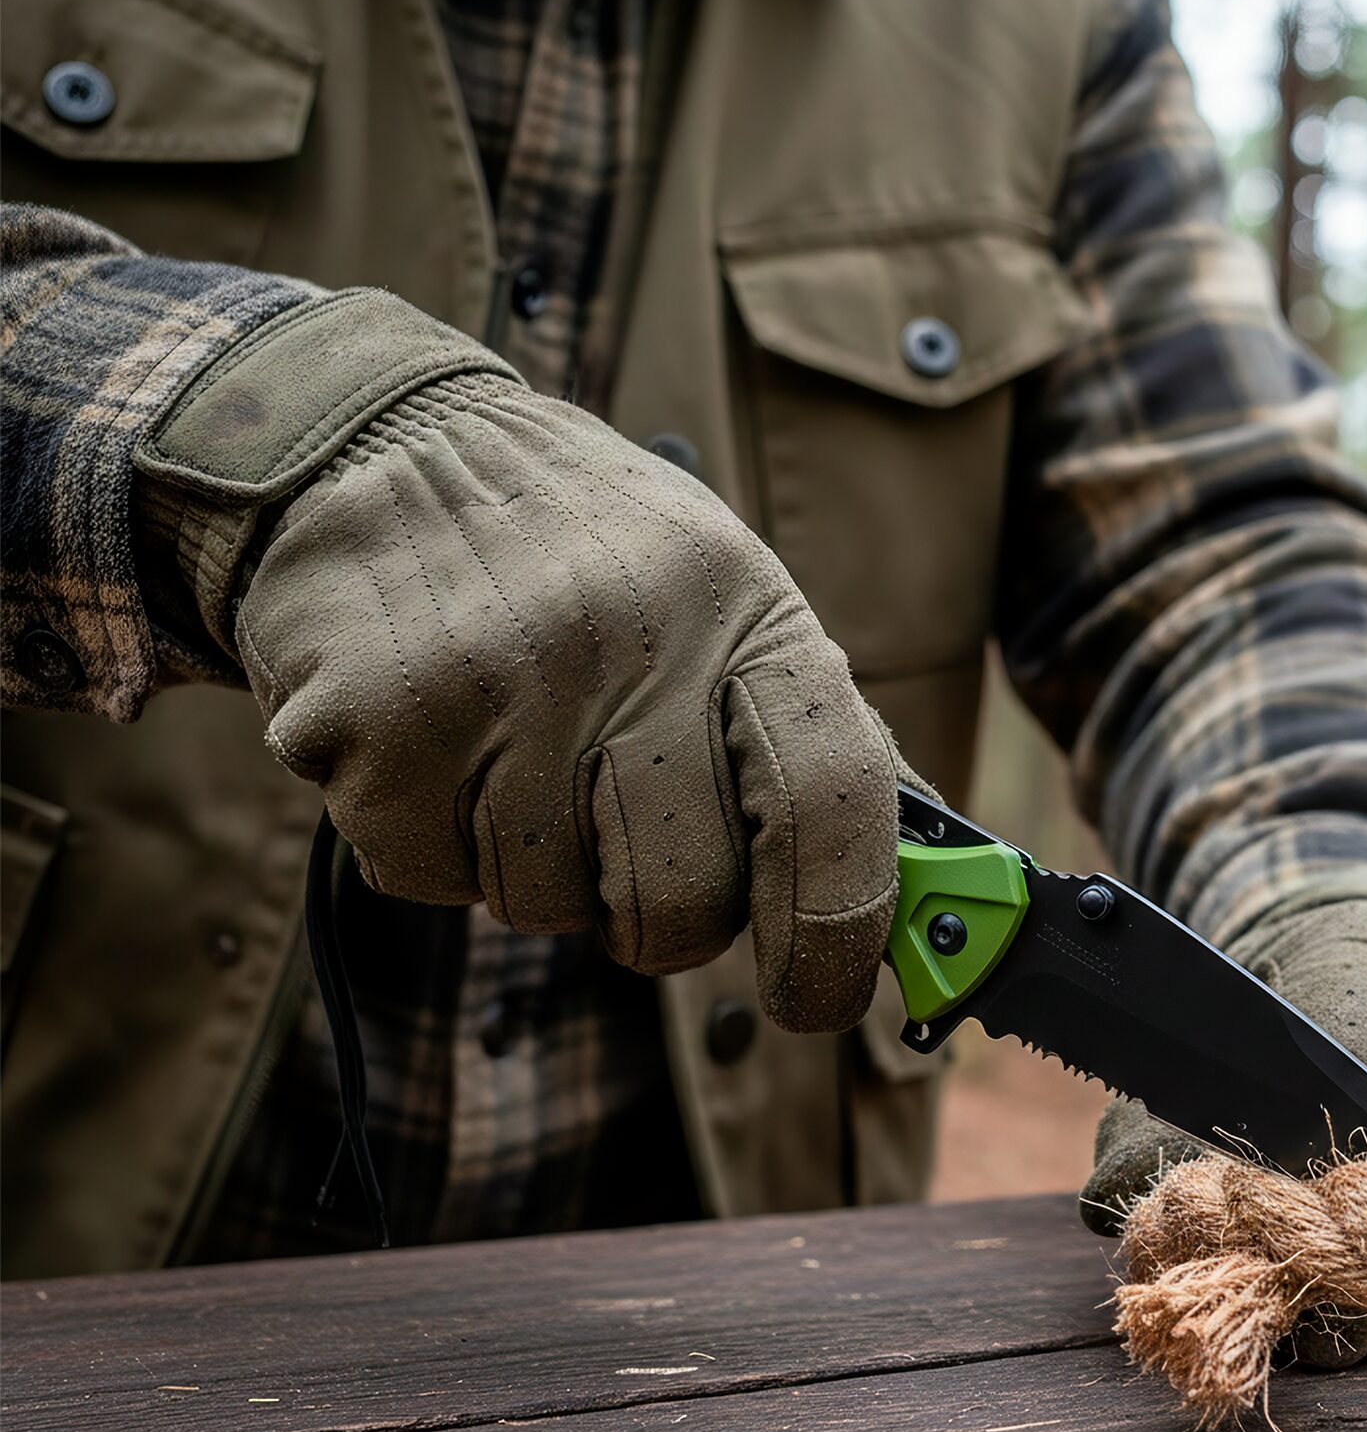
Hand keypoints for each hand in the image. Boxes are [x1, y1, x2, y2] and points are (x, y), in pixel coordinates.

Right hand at [137, 291, 900, 1033]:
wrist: (372, 433)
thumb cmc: (583, 553)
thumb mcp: (723, 597)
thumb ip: (810, 736)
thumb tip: (930, 883)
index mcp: (743, 606)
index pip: (834, 797)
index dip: (841, 927)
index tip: (816, 998)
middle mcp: (629, 638)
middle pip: (683, 897)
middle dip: (660, 922)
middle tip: (626, 860)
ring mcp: (495, 679)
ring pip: (546, 906)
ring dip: (535, 870)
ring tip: (509, 747)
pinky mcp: (372, 723)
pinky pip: (429, 881)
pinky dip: (429, 843)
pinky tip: (427, 738)